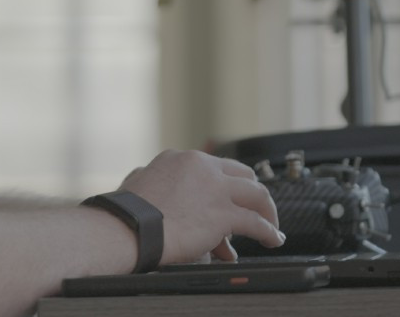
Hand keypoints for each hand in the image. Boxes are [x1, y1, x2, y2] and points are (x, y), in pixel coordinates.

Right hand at [118, 149, 283, 264]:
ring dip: (267, 212)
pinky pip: (256, 222)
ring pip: (257, 195)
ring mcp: (216, 189)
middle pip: (242, 175)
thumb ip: (145, 176)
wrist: (130, 228)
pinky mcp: (223, 213)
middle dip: (251, 194)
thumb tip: (142, 176)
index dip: (224, 188)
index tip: (227, 203)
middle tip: (256, 210)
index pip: (215, 168)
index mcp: (182, 158)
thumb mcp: (136, 181)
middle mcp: (203, 167)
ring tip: (272, 227)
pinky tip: (273, 240)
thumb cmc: (127, 212)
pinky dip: (269, 232)